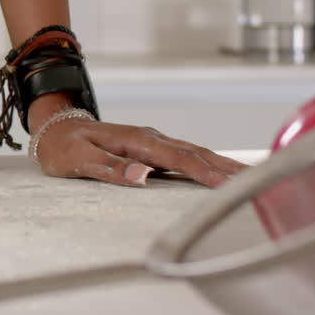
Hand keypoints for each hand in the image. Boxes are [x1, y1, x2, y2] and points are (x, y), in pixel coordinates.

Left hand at [33, 114, 247, 188]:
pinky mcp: (152, 147)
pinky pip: (186, 155)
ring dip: (222, 165)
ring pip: (194, 152)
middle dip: (226, 168)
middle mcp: (149, 138)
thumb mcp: (78, 160)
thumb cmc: (63, 148)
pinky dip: (209, 163)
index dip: (204, 173)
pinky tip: (223, 172)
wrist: (55, 128)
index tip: (230, 185)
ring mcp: (152, 141)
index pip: (177, 160)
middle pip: (195, 154)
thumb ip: (110, 168)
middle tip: (259, 182)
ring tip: (252, 178)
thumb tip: (142, 176)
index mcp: (135, 142)